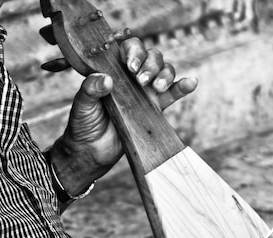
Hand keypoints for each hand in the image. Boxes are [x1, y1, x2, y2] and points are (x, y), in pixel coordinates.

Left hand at [50, 38, 197, 194]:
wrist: (91, 152)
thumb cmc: (83, 125)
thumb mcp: (82, 105)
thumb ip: (90, 90)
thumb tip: (106, 80)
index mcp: (113, 70)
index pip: (129, 49)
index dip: (134, 51)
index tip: (130, 66)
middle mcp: (131, 78)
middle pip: (151, 57)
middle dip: (150, 64)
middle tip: (140, 80)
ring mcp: (144, 92)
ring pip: (164, 71)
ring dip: (165, 74)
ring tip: (157, 88)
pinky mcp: (154, 109)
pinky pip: (172, 95)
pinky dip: (183, 87)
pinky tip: (191, 82)